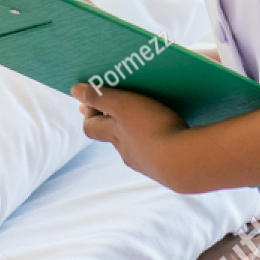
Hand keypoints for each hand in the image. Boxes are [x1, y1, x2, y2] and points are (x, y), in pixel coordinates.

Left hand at [70, 84, 190, 188]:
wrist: (185, 163)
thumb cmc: (152, 129)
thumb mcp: (123, 105)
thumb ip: (100, 96)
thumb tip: (74, 90)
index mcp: (114, 135)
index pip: (91, 127)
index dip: (88, 113)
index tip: (88, 101)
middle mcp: (127, 151)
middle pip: (112, 137)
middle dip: (112, 123)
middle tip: (113, 108)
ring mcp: (147, 162)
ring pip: (136, 146)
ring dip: (136, 133)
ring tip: (149, 117)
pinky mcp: (168, 168)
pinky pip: (158, 153)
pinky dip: (158, 143)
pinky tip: (170, 135)